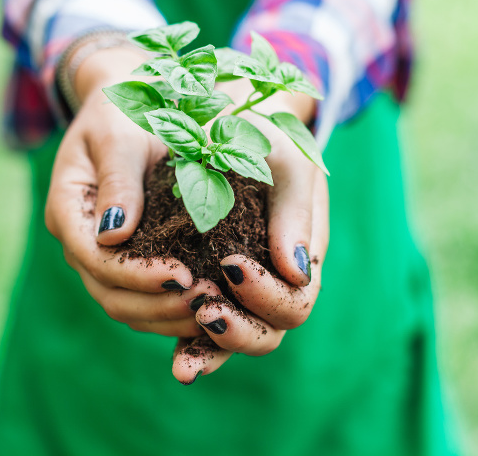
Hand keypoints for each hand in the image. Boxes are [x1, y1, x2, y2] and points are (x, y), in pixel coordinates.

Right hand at [45, 46, 222, 336]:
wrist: (130, 102)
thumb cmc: (125, 109)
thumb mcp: (121, 134)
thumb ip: (118, 180)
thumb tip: (113, 235)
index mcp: (68, 208)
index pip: (96, 258)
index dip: (138, 275)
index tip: (184, 275)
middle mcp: (79, 239)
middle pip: (108, 292)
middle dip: (156, 304)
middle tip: (207, 301)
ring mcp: (99, 253)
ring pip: (124, 305)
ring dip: (166, 315)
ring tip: (212, 309)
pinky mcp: (125, 259)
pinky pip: (142, 298)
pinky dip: (171, 309)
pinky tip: (209, 307)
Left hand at [172, 81, 328, 383]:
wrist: (223, 116)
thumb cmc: (260, 131)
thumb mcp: (283, 157)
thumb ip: (295, 209)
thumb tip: (296, 271)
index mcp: (301, 251)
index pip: (296, 299)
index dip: (267, 295)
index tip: (230, 264)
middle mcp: (274, 278)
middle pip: (269, 331)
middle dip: (239, 329)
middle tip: (204, 308)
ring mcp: (241, 287)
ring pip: (237, 338)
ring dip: (212, 350)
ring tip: (183, 358)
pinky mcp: (208, 284)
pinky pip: (204, 327)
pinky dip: (193, 346)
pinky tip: (177, 361)